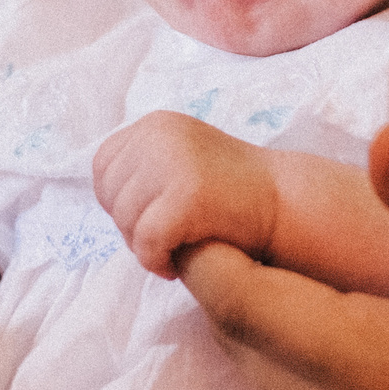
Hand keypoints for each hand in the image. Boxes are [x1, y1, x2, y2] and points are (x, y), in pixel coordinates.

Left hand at [94, 109, 279, 278]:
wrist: (285, 202)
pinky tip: (175, 266)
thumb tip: (103, 199)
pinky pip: (146, 242)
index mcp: (155, 123)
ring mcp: (173, 161)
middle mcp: (160, 134)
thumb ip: (144, 168)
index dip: (118, 201)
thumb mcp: (180, 161)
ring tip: (174, 251)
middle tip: (166, 241)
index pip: (103, 166)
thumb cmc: (230, 194)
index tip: (150, 218)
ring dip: (144, 247)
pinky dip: (155, 262)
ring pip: (125, 221)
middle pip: (109, 195)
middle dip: (130, 226)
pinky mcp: (187, 194)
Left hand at [177, 125, 388, 389]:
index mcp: (386, 372)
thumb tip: (376, 140)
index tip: (191, 200)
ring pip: (274, 389)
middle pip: (246, 349)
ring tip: (279, 256)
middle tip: (227, 215)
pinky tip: (337, 320)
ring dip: (265, 327)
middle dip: (230, 283)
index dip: (206, 250)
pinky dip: (303, 370)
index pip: (244, 306)